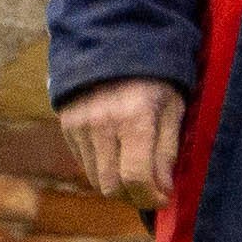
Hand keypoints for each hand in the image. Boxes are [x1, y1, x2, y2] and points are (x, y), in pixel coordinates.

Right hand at [59, 77, 186, 198]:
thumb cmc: (154, 76)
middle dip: (133, 196)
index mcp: (134, 118)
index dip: (150, 197)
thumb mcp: (173, 107)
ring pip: (96, 179)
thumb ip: (167, 150)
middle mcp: (102, 125)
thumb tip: (163, 189)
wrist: (114, 43)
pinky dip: (102, 168)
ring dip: (117, 185)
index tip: (162, 198)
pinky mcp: (68, 126)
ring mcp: (81, 126)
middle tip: (149, 191)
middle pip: (112, 186)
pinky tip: (117, 154)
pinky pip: (84, 163)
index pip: (135, 178)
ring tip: (134, 173)